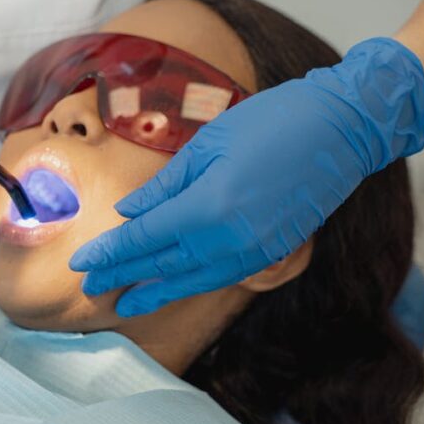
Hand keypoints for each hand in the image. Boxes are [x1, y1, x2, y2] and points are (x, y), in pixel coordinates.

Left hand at [70, 37, 423, 316]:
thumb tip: (129, 212)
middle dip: (124, 277)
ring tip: (126, 302)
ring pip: (194, 279)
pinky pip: (222, 275)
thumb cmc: (273, 122)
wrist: (343, 128)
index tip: (80, 264)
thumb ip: (166, 185)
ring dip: (156, 291)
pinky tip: (174, 285)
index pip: (146, 239)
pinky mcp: (273, 251)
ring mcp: (256, 250)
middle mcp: (231, 239)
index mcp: (210, 207)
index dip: (111, 254)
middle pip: (164, 266)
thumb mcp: (209, 144)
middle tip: (89, 288)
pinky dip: (192, 283)